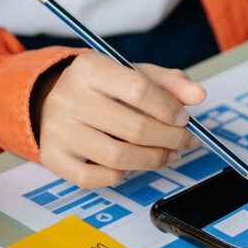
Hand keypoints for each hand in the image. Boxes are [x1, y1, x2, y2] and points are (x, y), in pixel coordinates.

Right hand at [33, 52, 206, 187]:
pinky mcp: (53, 157)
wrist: (50, 101)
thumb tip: (197, 96)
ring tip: (167, 155)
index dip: (168, 108)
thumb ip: (168, 83)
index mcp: (89, 69)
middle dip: (170, 139)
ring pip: (117, 157)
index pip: (138, 88)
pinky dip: (120, 175)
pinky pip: (94, 178)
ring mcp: (58, 130)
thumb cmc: (99, 89)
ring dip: (152, 160)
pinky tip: (130, 165)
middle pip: (133, 127)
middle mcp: (68, 98)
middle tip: (184, 141)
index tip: (183, 118)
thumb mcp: (131, 74)